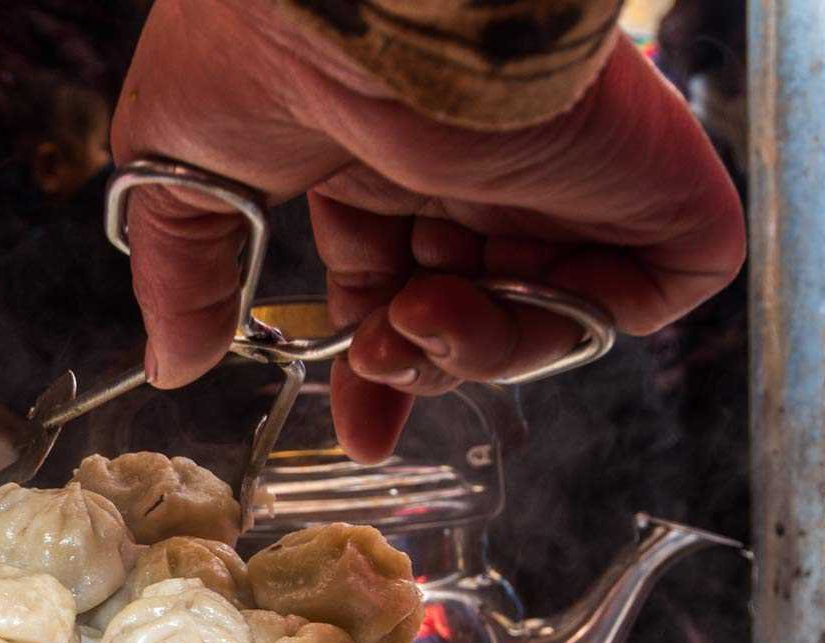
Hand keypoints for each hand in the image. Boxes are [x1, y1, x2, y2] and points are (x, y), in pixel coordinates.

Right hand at [112, 0, 744, 460]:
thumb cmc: (256, 38)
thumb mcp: (180, 168)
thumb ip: (182, 274)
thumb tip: (171, 363)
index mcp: (376, 154)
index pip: (390, 283)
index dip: (374, 362)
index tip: (356, 423)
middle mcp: (470, 162)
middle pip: (467, 310)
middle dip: (417, 366)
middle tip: (378, 373)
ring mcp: (559, 169)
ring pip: (548, 315)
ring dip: (475, 352)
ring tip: (421, 318)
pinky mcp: (646, 177)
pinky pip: (653, 288)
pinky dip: (585, 321)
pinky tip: (501, 300)